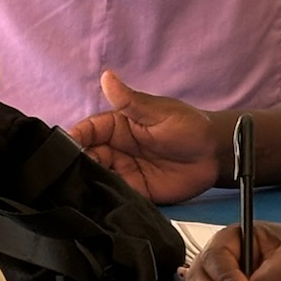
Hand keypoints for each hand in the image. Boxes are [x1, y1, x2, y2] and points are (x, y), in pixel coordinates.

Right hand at [66, 70, 218, 203]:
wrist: (215, 155)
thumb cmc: (189, 126)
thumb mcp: (159, 112)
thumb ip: (130, 101)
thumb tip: (107, 77)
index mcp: (116, 125)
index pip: (86, 131)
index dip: (74, 139)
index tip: (65, 150)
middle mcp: (115, 149)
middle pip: (86, 157)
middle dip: (77, 166)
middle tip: (74, 174)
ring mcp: (124, 171)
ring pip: (95, 178)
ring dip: (87, 184)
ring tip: (81, 190)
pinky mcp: (135, 192)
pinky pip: (114, 196)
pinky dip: (104, 200)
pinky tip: (97, 203)